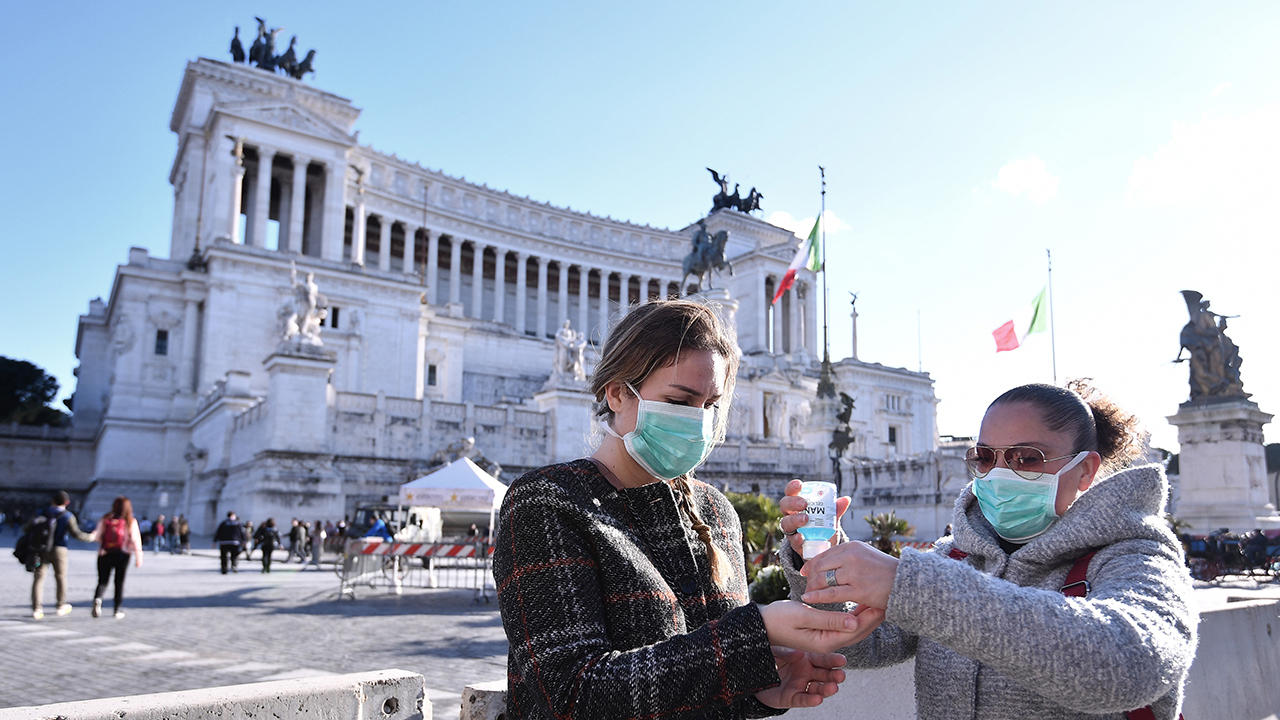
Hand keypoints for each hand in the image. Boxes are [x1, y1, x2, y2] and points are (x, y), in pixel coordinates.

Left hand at [755, 647, 846, 708]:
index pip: (822, 659)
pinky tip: (818, 699)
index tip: (842, 660)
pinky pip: (803, 700)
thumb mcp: (775, 651)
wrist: (753, 674)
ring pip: (817, 689)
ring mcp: (800, 686)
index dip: (832, 660)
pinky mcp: (792, 698)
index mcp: (805, 659)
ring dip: (826, 689)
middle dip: (833, 676)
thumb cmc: (768, 660)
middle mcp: (806, 673)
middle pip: (824, 675)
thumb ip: (787, 652)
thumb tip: (799, 653)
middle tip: (840, 676)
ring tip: (833, 688)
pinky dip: (811, 700)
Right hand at [757, 600, 881, 653]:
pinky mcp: (821, 633)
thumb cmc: (777, 618)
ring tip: (877, 599)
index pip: (856, 630)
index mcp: (825, 641)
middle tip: (886, 599)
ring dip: (866, 616)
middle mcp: (827, 643)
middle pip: (858, 632)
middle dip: (873, 616)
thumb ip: (829, 619)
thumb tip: (854, 623)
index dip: (871, 616)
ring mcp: (824, 639)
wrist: (760, 626)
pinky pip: (843, 626)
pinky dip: (854, 616)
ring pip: (852, 629)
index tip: (882, 600)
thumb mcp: (802, 616)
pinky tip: (859, 605)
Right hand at [779, 479, 850, 556]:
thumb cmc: (822, 526)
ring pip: (785, 523)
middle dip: (792, 502)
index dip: (792, 487)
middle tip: (804, 504)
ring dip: (794, 520)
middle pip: (785, 505)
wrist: (823, 547)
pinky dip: (797, 538)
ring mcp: (791, 529)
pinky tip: (802, 537)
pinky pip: (792, 540)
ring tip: (805, 519)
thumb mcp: (830, 516)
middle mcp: (790, 515)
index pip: (790, 493)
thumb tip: (846, 499)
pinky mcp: (794, 543)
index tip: (799, 484)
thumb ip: (835, 509)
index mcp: (797, 504)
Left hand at [800, 541, 898, 608]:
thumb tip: (831, 562)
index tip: (805, 572)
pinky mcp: (858, 589)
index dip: (811, 564)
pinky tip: (808, 599)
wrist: (908, 582)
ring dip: (813, 587)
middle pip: (820, 565)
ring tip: (808, 594)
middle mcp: (851, 556)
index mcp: (852, 547)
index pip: (824, 554)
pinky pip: (831, 593)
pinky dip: (817, 596)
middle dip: (810, 577)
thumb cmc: (887, 572)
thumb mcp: (866, 556)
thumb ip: (849, 557)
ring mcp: (854, 572)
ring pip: (823, 578)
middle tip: (806, 586)